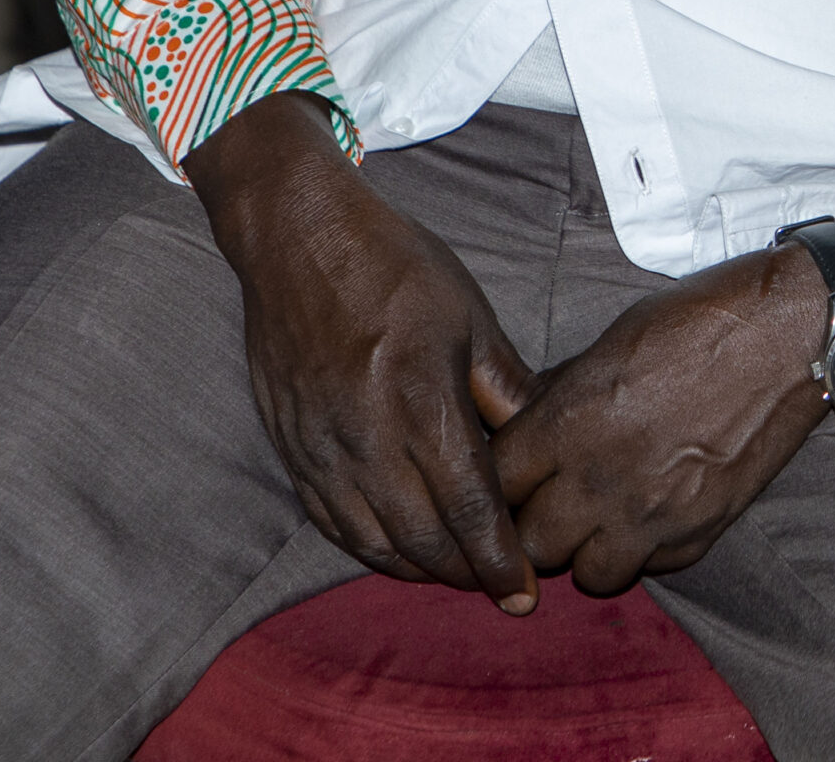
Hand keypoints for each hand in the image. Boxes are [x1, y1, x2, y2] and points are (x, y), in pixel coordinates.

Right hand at [185, 92, 540, 609]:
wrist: (298, 240)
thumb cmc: (393, 266)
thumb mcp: (469, 314)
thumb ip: (502, 387)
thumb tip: (540, 443)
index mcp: (420, 402)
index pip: (468, 509)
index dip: (498, 560)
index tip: (523, 595)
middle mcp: (368, 439)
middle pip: (423, 540)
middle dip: (465, 573)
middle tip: (498, 584)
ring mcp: (323, 450)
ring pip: (375, 543)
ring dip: (419, 568)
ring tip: (455, 570)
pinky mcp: (293, 449)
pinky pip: (332, 524)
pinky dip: (370, 548)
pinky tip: (396, 547)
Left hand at [491, 206, 834, 595]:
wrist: (786, 335)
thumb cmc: (697, 320)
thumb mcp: (612, 340)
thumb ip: (564, 393)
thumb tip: (529, 419)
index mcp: (571, 423)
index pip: (498, 483)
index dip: (501, 476)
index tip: (513, 467)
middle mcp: (603, 480)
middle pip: (533, 543)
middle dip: (535, 522)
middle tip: (551, 495)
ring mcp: (654, 514)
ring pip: (589, 574)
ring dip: (588, 547)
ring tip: (602, 511)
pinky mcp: (700, 532)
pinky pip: (652, 567)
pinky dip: (645, 548)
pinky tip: (654, 509)